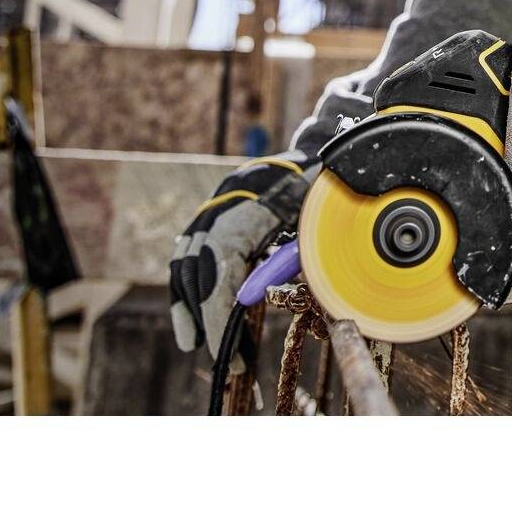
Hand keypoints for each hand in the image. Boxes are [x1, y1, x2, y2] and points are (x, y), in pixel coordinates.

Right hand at [168, 152, 314, 362]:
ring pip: (187, 262)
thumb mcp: (320, 217)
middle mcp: (223, 204)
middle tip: (226, 360)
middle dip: (205, 318)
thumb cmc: (324, 185)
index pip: (218, 264)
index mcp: (247, 203)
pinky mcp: (218, 215)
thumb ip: (296, 254)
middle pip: (197, 268)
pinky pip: (191, 255)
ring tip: (198, 345)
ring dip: (190, 307)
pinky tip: (194, 318)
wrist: (319, 152)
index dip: (217, 310)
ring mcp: (217, 207)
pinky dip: (190, 288)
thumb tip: (259, 298)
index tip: (226, 349)